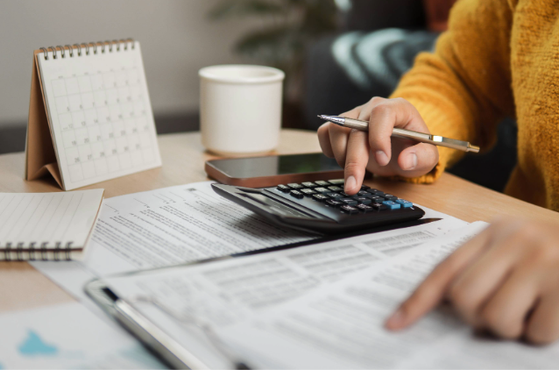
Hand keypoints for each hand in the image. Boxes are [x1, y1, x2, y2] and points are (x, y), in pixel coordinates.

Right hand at [317, 97, 438, 193]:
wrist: (401, 146)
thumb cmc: (414, 148)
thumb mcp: (428, 156)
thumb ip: (422, 158)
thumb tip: (405, 161)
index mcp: (398, 108)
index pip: (382, 114)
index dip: (379, 137)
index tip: (382, 160)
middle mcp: (373, 108)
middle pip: (355, 128)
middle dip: (354, 161)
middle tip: (354, 185)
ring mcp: (354, 114)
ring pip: (336, 129)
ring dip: (341, 156)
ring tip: (354, 172)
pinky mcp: (340, 124)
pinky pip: (325, 133)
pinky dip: (328, 150)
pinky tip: (342, 161)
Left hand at [385, 218, 558, 343]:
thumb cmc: (558, 254)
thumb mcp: (518, 247)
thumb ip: (484, 266)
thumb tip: (449, 307)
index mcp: (494, 232)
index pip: (444, 270)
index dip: (417, 301)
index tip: (394, 324)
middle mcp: (515, 241)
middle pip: (463, 298)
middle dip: (476, 318)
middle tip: (499, 314)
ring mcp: (543, 262)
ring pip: (494, 318)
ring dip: (510, 328)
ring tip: (529, 313)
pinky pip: (534, 332)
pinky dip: (540, 334)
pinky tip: (553, 315)